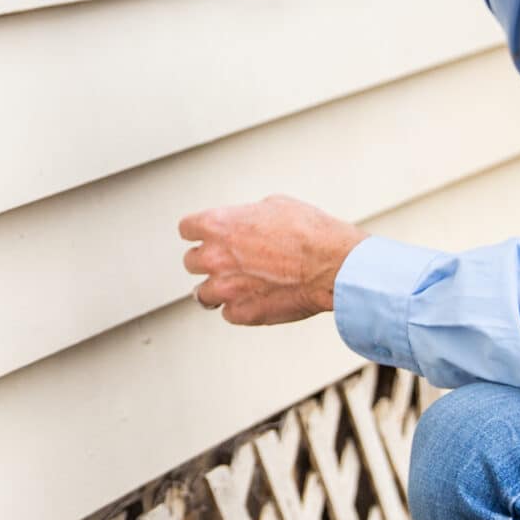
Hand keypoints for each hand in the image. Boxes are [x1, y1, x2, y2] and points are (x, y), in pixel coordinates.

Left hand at [178, 195, 367, 325]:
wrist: (333, 265)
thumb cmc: (311, 234)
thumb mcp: (275, 206)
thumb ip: (247, 218)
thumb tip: (245, 223)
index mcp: (218, 226)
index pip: (186, 229)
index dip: (198, 232)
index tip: (204, 237)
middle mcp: (215, 257)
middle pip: (191, 261)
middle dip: (208, 261)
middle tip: (228, 262)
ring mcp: (226, 288)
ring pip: (202, 294)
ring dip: (217, 289)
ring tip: (237, 286)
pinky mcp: (242, 313)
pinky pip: (228, 313)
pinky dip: (239, 308)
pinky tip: (256, 299)